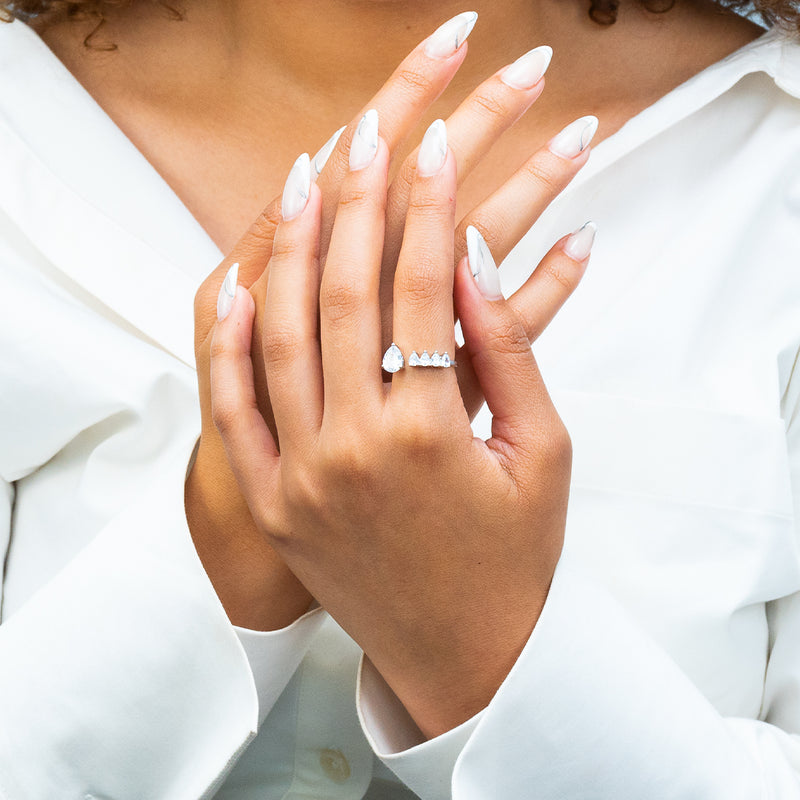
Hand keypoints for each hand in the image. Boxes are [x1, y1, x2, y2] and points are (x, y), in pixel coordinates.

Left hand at [210, 115, 587, 737]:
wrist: (467, 655)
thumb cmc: (516, 557)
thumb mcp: (544, 451)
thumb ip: (508, 349)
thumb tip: (472, 258)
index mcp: (432, 437)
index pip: (421, 290)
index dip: (429, 208)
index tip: (431, 148)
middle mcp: (354, 451)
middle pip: (344, 296)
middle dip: (355, 205)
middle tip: (364, 137)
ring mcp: (300, 479)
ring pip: (281, 338)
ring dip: (290, 250)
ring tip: (301, 181)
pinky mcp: (273, 503)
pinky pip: (235, 410)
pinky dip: (229, 345)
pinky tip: (237, 284)